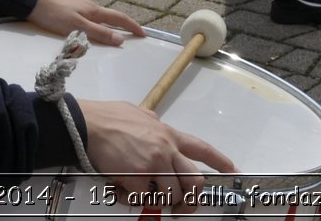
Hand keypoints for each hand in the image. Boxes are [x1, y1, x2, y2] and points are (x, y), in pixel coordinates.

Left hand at [26, 0, 141, 45]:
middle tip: (129, 34)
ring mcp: (77, 1)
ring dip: (104, 23)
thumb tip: (120, 39)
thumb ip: (98, 33)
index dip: (132, 26)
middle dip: (120, 25)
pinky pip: (83, 12)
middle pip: (108, 15)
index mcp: (93, 10)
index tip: (143, 34)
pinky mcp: (67, 2)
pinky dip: (90, 20)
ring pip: (95, 14)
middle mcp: (88, 3)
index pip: (119, 18)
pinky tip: (82, 24)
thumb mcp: (77, 26)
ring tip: (105, 33)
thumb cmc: (54, 14)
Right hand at [78, 101, 235, 211]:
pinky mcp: (137, 178)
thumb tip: (158, 128)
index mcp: (168, 134)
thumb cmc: (108, 118)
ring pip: (172, 195)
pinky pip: (144, 199)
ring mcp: (154, 164)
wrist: (87, 123)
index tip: (233, 171)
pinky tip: (123, 190)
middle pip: (194, 181)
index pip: (202, 149)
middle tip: (181, 206)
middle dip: (190, 198)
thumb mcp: (141, 115)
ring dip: (159, 200)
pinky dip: (134, 199)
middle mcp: (166, 149)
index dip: (221, 162)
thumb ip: (155, 126)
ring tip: (142, 193)